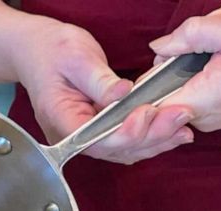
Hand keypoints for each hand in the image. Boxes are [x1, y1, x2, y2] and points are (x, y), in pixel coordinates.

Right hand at [12, 20, 194, 164]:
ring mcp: (89, 137)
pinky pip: (127, 141)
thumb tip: (123, 94)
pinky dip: (151, 137)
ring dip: (156, 141)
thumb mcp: (75, 57)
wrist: (37, 52)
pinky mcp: (101, 131)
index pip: (97, 140)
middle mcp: (75, 136)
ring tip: (184, 126)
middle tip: (180, 116)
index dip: (125, 132)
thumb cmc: (51, 51)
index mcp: (62, 120)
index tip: (147, 113)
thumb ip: (99, 79)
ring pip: (126, 150)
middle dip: (151, 136)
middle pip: (116, 149)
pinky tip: (173, 130)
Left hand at [150, 8, 220, 131]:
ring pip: (184, 85)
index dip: (148, 74)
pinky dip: (209, 70)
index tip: (164, 55)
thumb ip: (192, 34)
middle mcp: (198, 118)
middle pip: (166, 85)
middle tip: (213, 31)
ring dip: (199, 59)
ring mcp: (207, 121)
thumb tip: (158, 46)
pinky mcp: (216, 118)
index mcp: (200, 100)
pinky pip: (199, 91)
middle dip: (181, 54)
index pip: (149, 100)